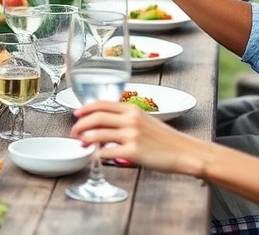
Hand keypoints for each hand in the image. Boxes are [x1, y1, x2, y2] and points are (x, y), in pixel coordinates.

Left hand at [70, 101, 201, 174]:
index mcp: (132, 109)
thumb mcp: (145, 120)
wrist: (184, 151)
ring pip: (98, 135)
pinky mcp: (134, 152)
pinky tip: (95, 156)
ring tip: (81, 143)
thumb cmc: (165, 138)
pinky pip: (108, 153)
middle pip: (96, 118)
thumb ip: (126, 118)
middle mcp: (130, 119)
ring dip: (85, 139)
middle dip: (80, 125)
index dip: (85, 109)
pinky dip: (97, 154)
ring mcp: (132, 135)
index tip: (76, 114)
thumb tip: (104, 123)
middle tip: (74, 132)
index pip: (102, 104)